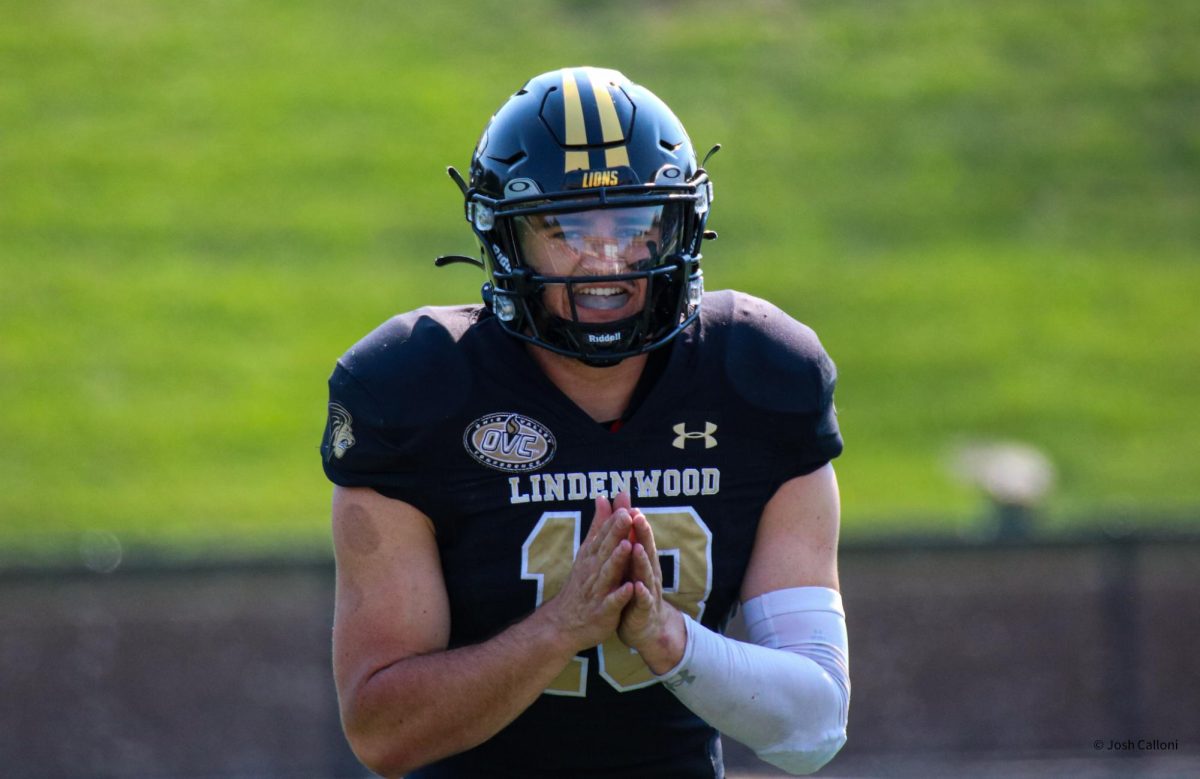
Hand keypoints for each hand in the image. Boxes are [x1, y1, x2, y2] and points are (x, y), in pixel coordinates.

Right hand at [541, 494, 634, 652]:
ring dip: (617, 560)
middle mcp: (593, 571)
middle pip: (605, 549)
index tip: (624, 503)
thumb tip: (603, 498)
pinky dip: (620, 595)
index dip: (613, 519)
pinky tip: (629, 588)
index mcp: (592, 556)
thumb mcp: (588, 552)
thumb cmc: (582, 584)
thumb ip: (599, 526)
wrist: (564, 623)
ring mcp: (597, 591)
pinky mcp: (602, 612)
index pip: (603, 535)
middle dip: (616, 533)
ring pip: (608, 573)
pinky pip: (611, 602)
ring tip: (628, 546)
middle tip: (626, 516)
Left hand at [617, 508, 686, 674]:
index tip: (631, 505)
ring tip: (637, 548)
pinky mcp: (643, 610)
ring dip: (642, 561)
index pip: (640, 539)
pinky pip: (643, 601)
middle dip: (643, 535)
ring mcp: (648, 591)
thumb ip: (629, 541)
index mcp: (642, 562)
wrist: (645, 627)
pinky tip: (638, 587)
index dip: (636, 523)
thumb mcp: (631, 565)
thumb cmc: (636, 590)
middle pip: (646, 551)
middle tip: (638, 517)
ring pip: (646, 574)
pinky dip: (641, 594)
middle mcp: (648, 573)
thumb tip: (626, 514)